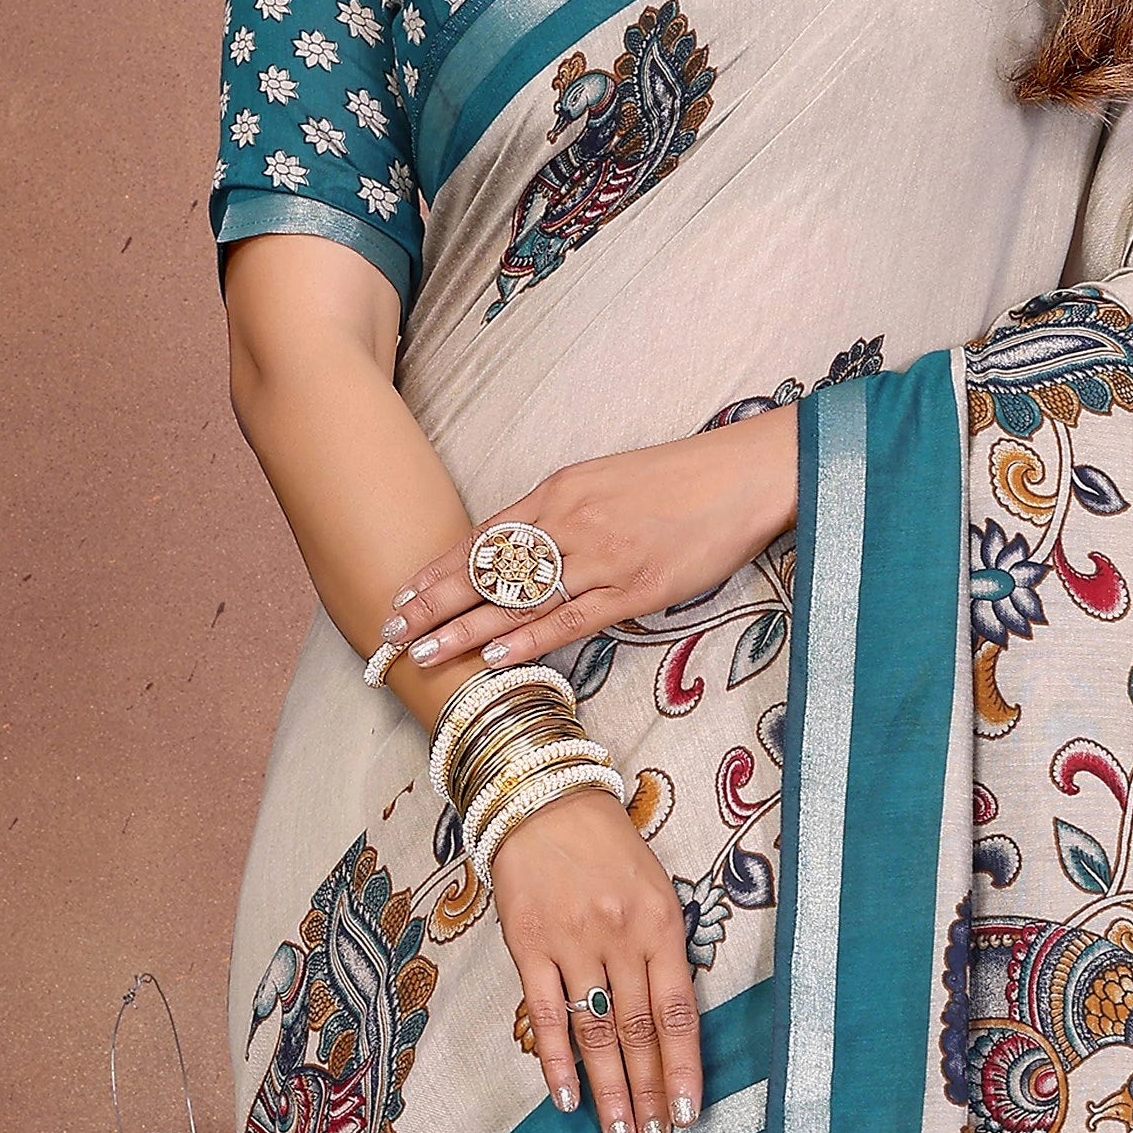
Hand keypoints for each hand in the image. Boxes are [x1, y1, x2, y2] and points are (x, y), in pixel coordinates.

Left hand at [379, 416, 797, 686]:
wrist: (740, 477)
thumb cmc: (677, 480)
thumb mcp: (605, 482)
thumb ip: (562, 514)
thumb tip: (526, 549)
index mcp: (558, 491)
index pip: (483, 536)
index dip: (439, 568)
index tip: (402, 592)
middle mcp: (569, 522)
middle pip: (487, 568)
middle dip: (434, 601)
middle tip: (392, 630)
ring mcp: (601, 556)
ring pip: (519, 598)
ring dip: (466, 627)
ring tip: (424, 652)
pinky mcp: (636, 588)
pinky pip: (572, 619)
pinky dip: (531, 638)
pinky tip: (496, 655)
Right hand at [489, 787, 701, 1132]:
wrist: (543, 800)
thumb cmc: (608, 850)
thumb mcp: (655, 890)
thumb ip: (663, 953)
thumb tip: (669, 1027)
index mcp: (661, 925)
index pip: (679, 1013)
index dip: (684, 1069)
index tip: (688, 1115)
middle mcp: (620, 937)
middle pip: (638, 1032)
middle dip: (648, 1093)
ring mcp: (571, 943)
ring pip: (595, 1032)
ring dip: (608, 1090)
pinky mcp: (527, 945)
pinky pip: (546, 1015)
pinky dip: (556, 1062)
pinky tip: (567, 1099)